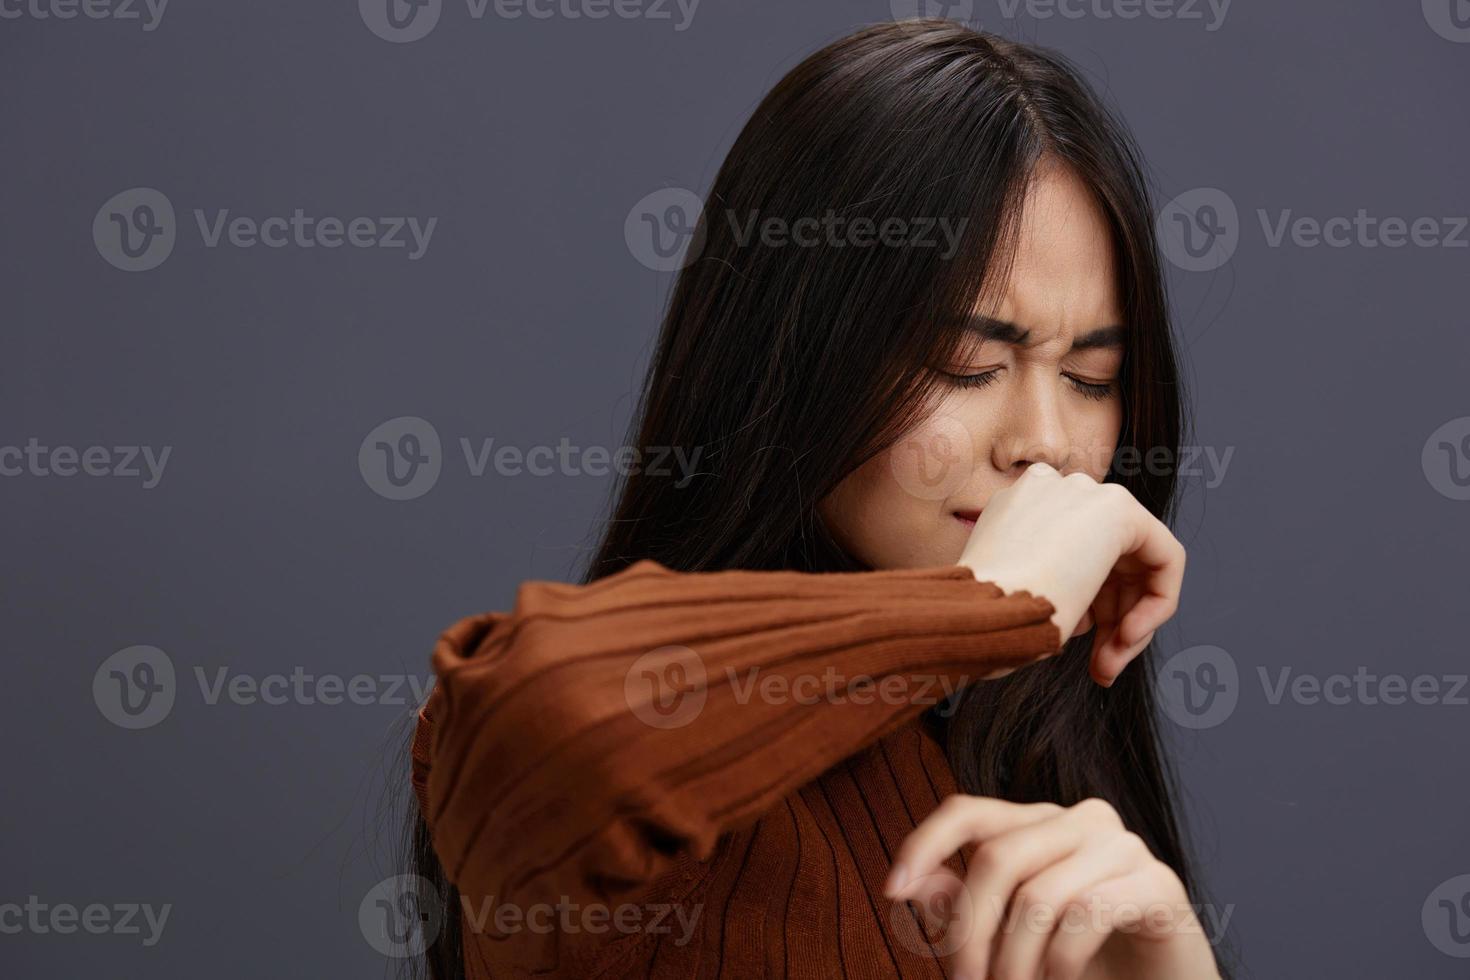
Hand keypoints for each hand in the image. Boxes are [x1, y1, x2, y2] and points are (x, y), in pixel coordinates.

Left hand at [884, 795, 1220, 979]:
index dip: (924, 843)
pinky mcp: (1159, 883)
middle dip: (969, 931)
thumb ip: (962, 905)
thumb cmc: (1082, 960)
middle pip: (997, 858)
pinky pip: (1088, 914)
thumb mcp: (1009, 935)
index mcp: (1039, 822)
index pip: (967, 811)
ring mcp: (1123, 846)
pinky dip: (1061, 962)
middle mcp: (1081, 819)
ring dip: (1014, 960)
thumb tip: (912, 882)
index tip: (891, 891)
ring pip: (1038, 893)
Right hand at [956, 462, 1185, 686]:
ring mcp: (1082, 494)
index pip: (1067, 556)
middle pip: (1104, 561)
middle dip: (1108, 620)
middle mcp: (1048, 490)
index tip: (1076, 646)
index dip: (1082, 608)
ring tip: (1107, 663)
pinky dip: (1156, 603)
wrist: (982, 612)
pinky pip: (1163, 558)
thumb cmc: (984, 618)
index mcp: (1013, 508)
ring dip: (1127, 621)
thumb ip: (1046, 583)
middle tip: (1101, 668)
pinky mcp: (1118, 508)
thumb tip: (1081, 611)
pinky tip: (1128, 636)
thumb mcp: (1012, 595)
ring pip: (1133, 565)